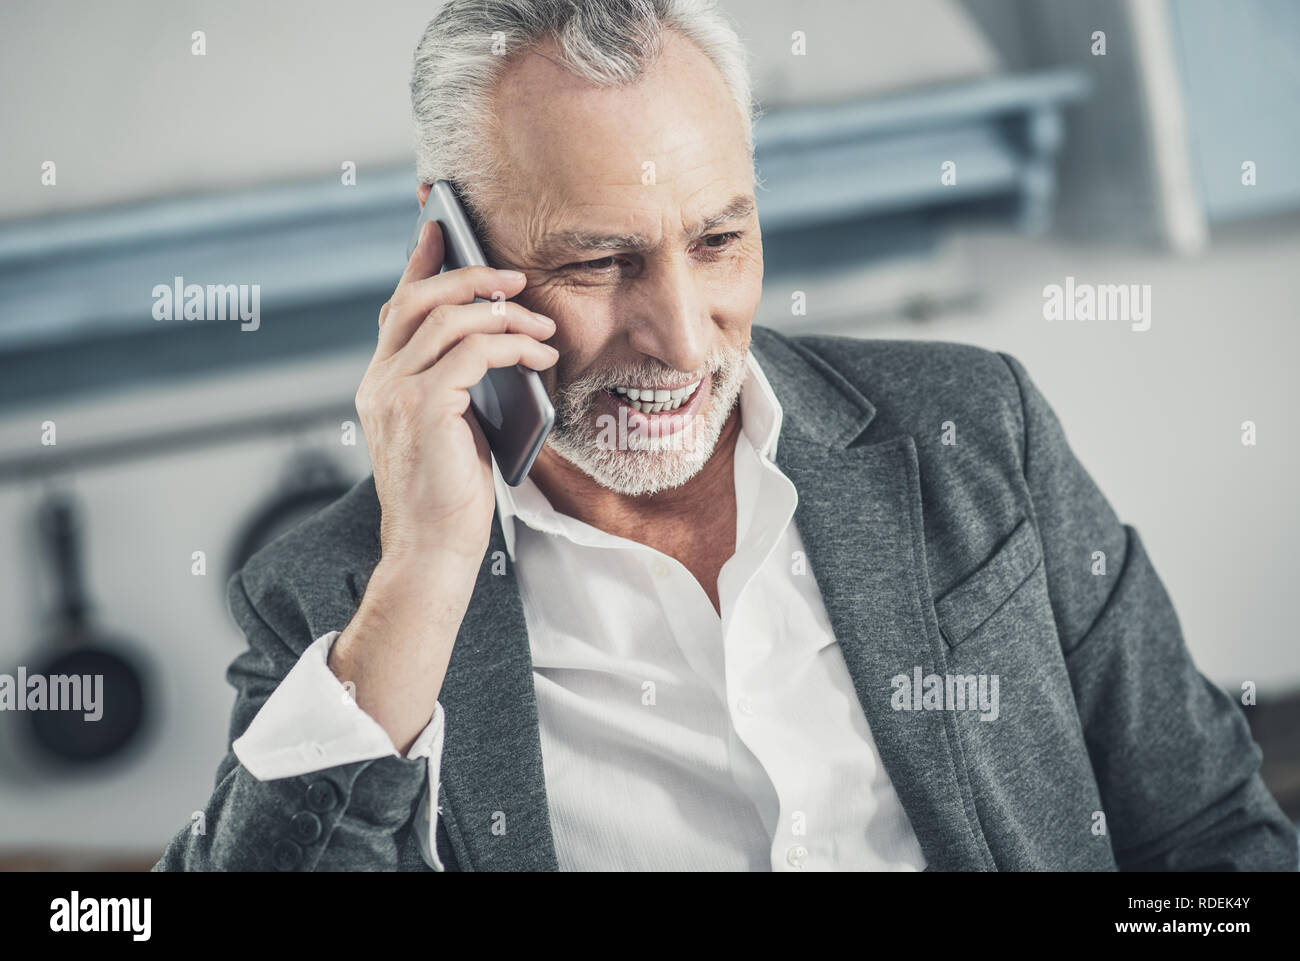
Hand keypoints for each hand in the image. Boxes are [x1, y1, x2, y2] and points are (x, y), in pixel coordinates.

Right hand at [355, 219, 557, 564]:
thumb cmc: (451, 495)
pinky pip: (473, 352)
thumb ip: (456, 383)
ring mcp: (394, 393)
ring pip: (449, 319)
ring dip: (504, 313)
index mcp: (380, 383)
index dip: (419, 262)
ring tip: (543, 325)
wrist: (435, 549)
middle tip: (515, 276)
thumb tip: (497, 341)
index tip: (440, 226)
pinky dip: (512, 344)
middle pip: (417, 298)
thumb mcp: (452, 427)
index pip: (397, 307)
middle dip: (469, 275)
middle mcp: (378, 381)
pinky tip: (539, 355)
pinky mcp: (423, 408)